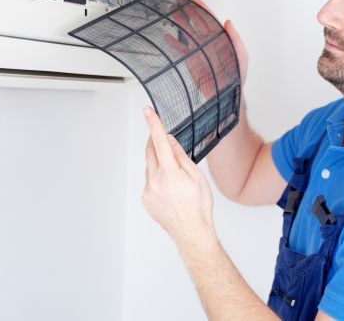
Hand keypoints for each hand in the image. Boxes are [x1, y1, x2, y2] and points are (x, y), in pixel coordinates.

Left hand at [141, 106, 215, 246]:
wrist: (192, 233)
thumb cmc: (199, 207)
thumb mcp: (197, 177)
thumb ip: (181, 156)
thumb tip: (170, 141)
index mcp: (170, 173)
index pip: (159, 141)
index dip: (153, 124)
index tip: (147, 111)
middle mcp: (155, 181)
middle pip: (150, 152)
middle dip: (154, 141)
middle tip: (161, 137)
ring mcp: (148, 191)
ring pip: (149, 168)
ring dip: (158, 164)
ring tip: (175, 178)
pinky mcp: (145, 199)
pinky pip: (149, 182)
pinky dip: (156, 178)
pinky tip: (169, 190)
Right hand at [164, 0, 248, 92]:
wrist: (225, 95)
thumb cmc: (236, 77)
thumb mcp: (241, 57)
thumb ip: (235, 39)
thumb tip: (229, 23)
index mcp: (220, 39)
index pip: (209, 19)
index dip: (201, 8)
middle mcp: (208, 43)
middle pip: (195, 22)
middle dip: (187, 10)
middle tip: (178, 1)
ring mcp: (199, 51)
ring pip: (187, 32)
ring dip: (179, 23)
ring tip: (170, 14)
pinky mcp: (191, 61)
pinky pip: (181, 49)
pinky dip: (174, 43)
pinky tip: (168, 37)